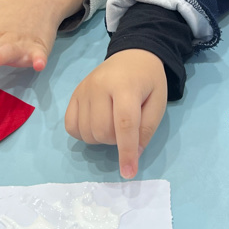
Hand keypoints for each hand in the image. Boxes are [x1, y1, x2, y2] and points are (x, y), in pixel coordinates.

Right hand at [64, 49, 167, 179]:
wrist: (132, 55)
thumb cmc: (148, 81)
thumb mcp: (158, 102)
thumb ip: (147, 129)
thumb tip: (132, 155)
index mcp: (125, 86)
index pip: (124, 124)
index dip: (126, 151)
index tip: (128, 173)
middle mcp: (99, 86)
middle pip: (102, 131)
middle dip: (116, 141)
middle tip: (127, 128)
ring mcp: (83, 89)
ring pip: (86, 132)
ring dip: (101, 138)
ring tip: (113, 123)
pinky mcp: (74, 94)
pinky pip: (70, 126)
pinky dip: (83, 133)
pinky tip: (95, 124)